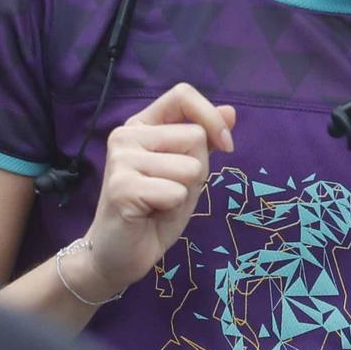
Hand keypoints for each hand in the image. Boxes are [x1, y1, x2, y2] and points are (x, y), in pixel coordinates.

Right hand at [77, 83, 236, 301]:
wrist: (119, 255)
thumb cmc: (154, 211)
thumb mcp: (186, 172)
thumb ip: (204, 140)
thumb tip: (231, 112)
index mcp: (141, 125)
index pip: (182, 95)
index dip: (210, 117)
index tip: (225, 145)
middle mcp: (126, 135)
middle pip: (195, 137)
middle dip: (196, 171)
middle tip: (168, 192)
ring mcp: (121, 159)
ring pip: (190, 167)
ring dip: (184, 193)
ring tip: (158, 204)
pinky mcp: (122, 187)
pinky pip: (177, 192)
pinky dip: (173, 209)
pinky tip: (149, 214)